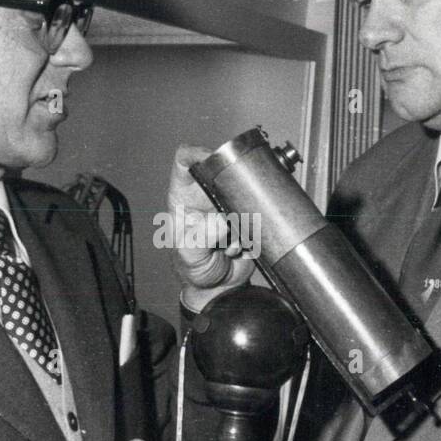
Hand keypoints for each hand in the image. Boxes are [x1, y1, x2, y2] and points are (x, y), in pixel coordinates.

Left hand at [168, 145, 255, 311]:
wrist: (218, 288)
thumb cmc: (194, 269)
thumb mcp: (189, 255)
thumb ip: (200, 237)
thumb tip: (220, 221)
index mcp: (184, 197)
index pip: (185, 161)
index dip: (197, 153)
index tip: (211, 158)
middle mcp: (206, 196)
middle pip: (220, 170)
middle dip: (229, 188)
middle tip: (228, 212)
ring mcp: (228, 205)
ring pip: (242, 194)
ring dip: (239, 220)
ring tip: (227, 243)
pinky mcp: (247, 217)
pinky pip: (256, 215)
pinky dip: (249, 234)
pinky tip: (236, 249)